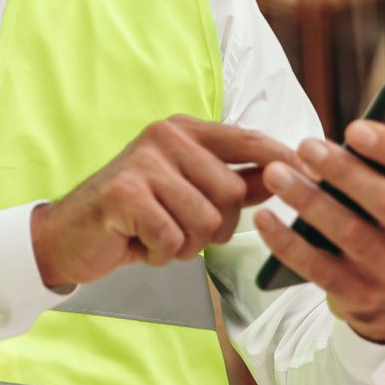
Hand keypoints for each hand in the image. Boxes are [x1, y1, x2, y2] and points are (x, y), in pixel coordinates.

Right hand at [32, 115, 299, 289]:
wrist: (69, 235)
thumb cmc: (135, 215)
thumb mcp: (188, 192)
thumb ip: (234, 182)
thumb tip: (288, 175)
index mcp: (185, 130)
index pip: (249, 140)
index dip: (284, 160)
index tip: (316, 176)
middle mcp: (166, 136)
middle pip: (229, 194)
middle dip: (212, 228)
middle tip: (176, 230)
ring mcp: (143, 162)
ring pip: (204, 221)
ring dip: (182, 245)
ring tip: (154, 234)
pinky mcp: (125, 194)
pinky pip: (172, 238)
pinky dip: (158, 253)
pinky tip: (137, 242)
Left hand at [254, 82, 384, 341]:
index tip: (353, 127)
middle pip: (383, 202)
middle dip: (342, 172)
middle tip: (304, 144)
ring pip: (348, 233)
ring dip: (308, 201)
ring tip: (275, 173)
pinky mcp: (356, 294)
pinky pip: (318, 268)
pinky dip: (288, 243)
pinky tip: (265, 217)